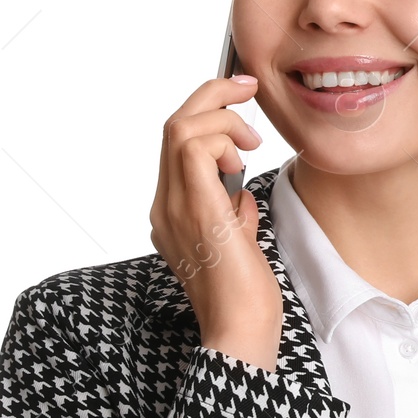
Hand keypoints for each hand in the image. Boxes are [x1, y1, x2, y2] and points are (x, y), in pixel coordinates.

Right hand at [148, 74, 281, 369]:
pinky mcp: (195, 209)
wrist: (240, 330)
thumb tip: (238, 190)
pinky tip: (240, 160)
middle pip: (174, 125)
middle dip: (212, 95)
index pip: (179, 144)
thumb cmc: (244, 297)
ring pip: (180, 127)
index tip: (240, 100)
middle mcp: (165, 205)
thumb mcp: (238, 243)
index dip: (208, 113)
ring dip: (221, 117)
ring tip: (251, 141)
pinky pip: (193, 147)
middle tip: (247, 87)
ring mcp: (174, 206)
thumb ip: (231, 213)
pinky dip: (221, 139)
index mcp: (173, 211)